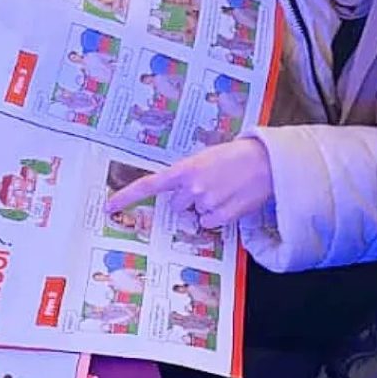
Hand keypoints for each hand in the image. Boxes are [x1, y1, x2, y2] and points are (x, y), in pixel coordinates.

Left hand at [107, 138, 272, 228]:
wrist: (267, 162)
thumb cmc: (240, 155)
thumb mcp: (209, 157)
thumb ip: (190, 172)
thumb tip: (182, 189)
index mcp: (186, 169)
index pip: (150, 185)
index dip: (127, 196)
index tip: (109, 207)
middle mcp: (192, 188)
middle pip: (177, 204)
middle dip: (189, 198)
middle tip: (210, 185)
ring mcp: (207, 203)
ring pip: (196, 213)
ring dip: (206, 205)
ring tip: (226, 190)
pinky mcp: (222, 216)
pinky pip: (210, 222)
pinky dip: (219, 216)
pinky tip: (232, 200)